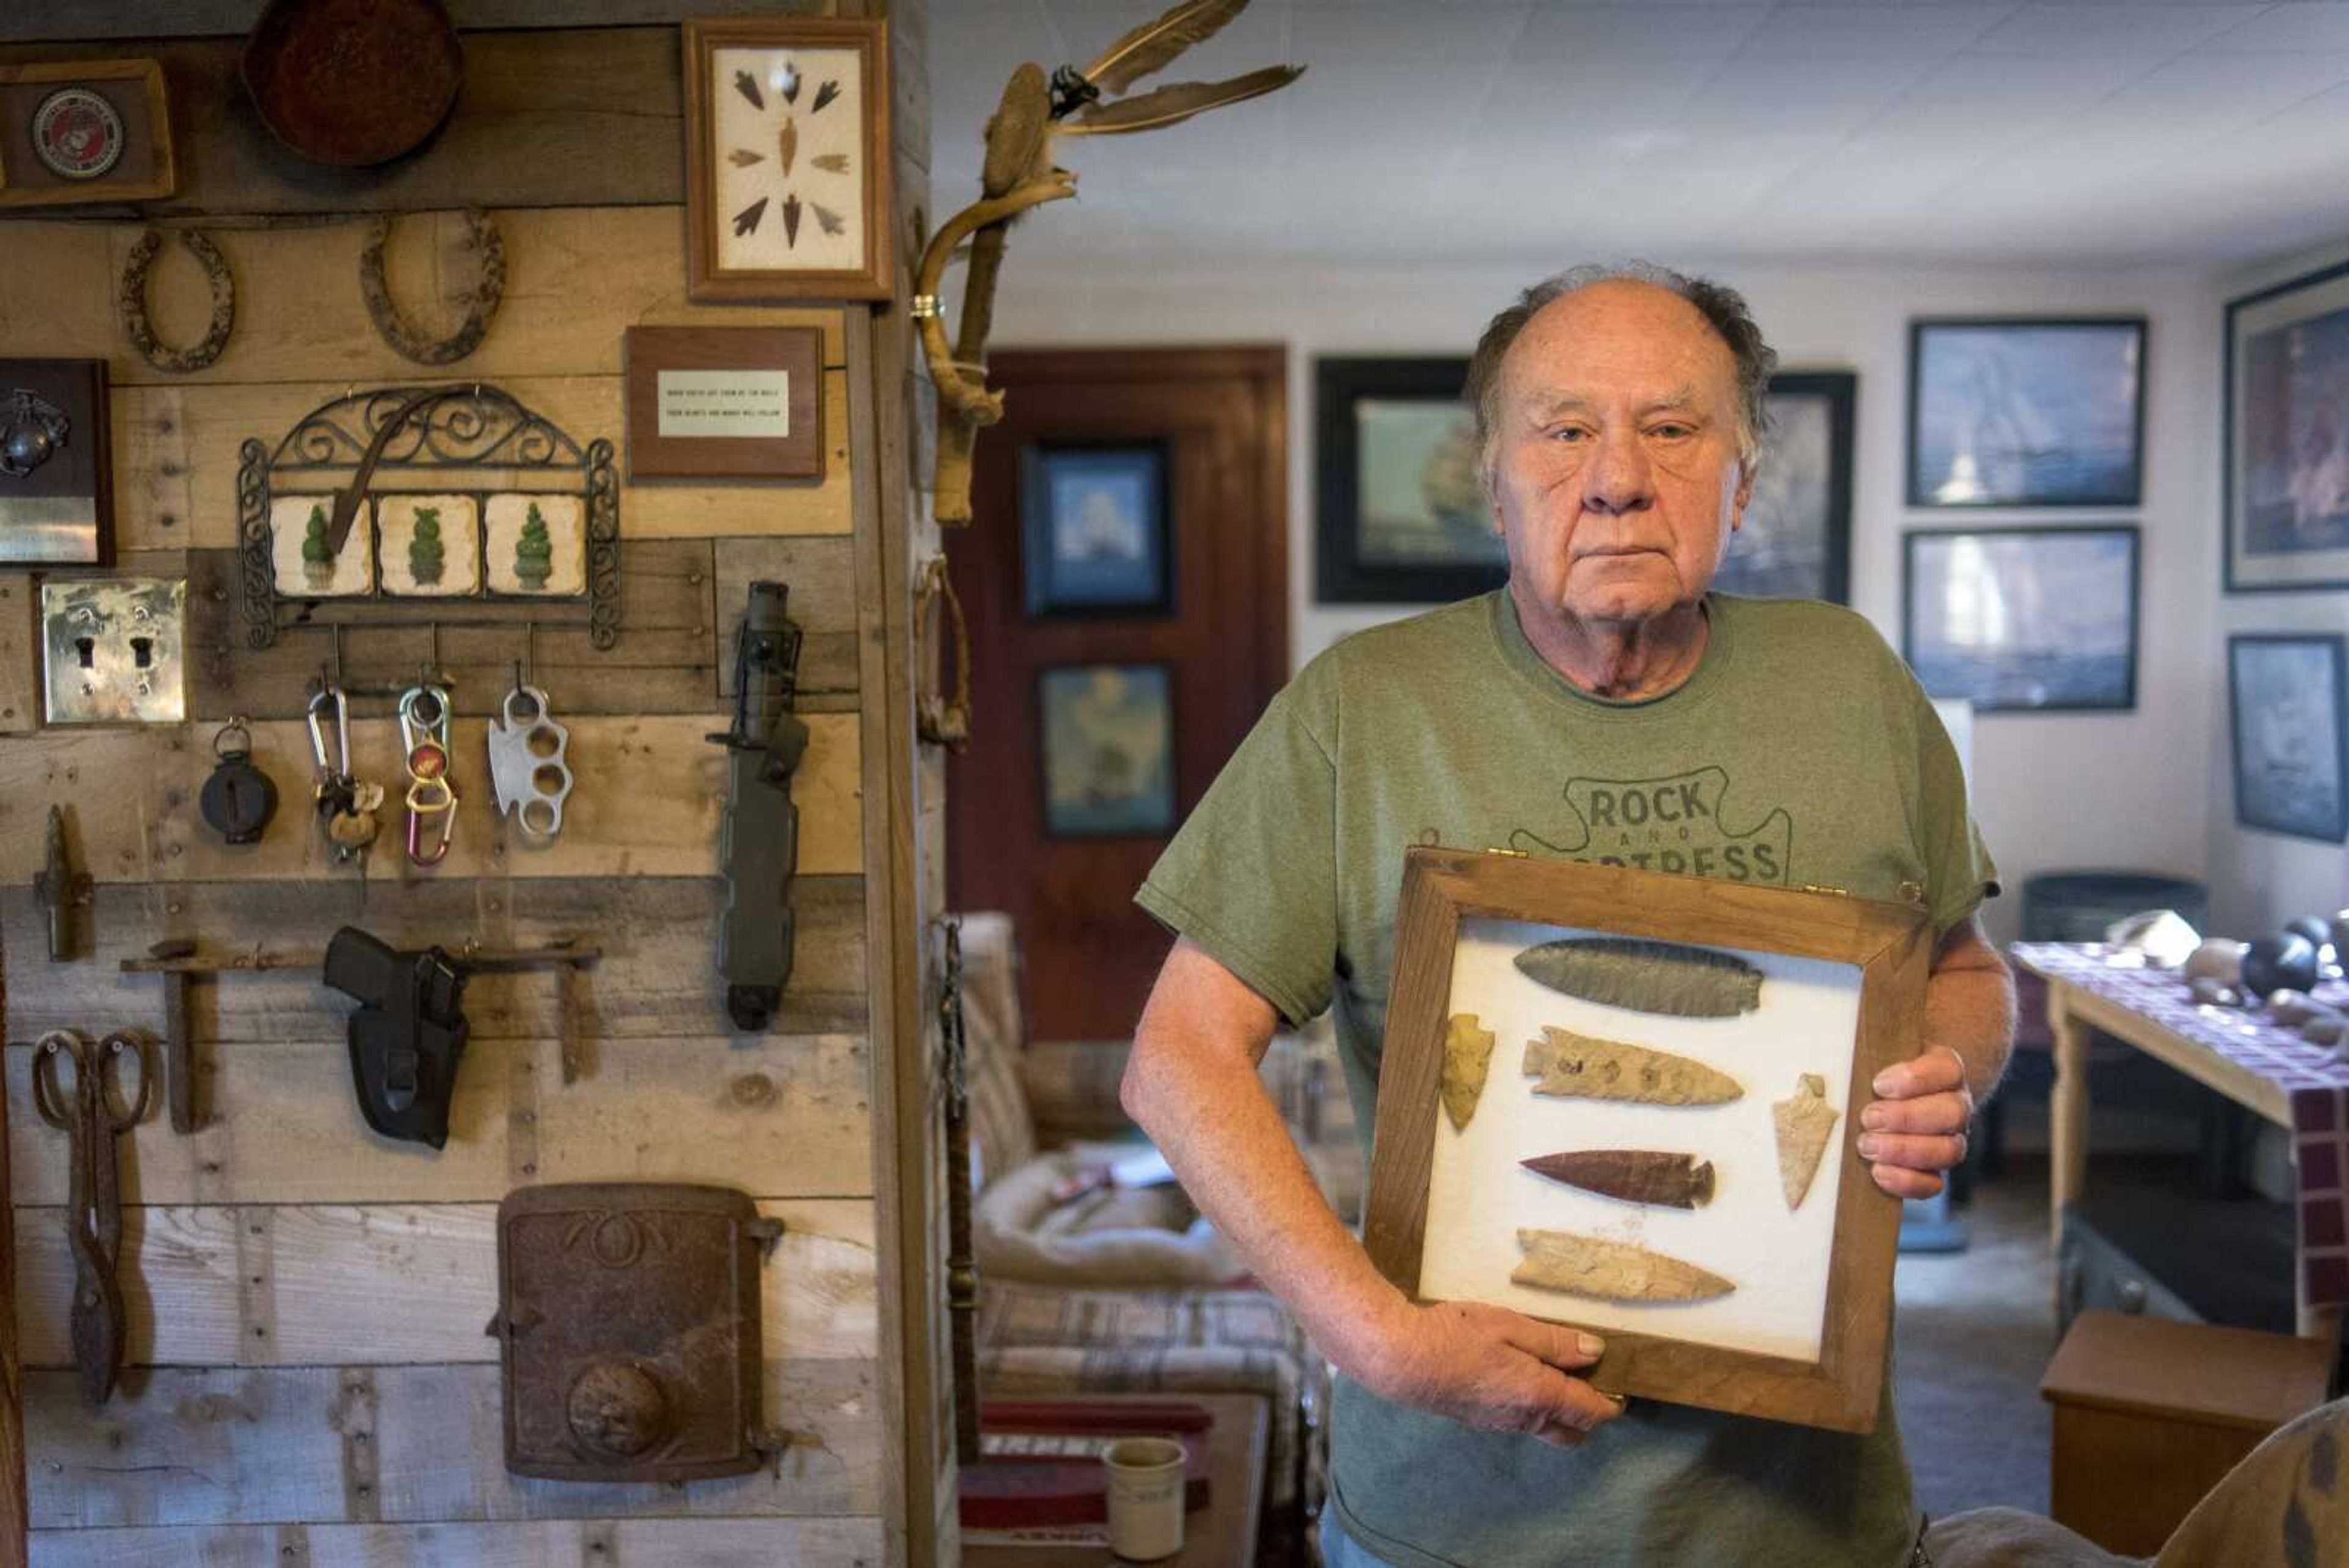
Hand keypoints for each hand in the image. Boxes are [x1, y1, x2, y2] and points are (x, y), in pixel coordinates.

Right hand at [1349, 1297, 1622, 1447]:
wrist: (1401, 1360)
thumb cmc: (1456, 1335)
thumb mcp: (1511, 1326)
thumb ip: (1555, 1342)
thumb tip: (1596, 1353)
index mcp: (1540, 1395)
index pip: (1591, 1412)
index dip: (1612, 1402)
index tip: (1621, 1386)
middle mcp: (1524, 1418)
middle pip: (1573, 1433)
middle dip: (1589, 1416)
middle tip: (1590, 1382)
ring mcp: (1501, 1424)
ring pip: (1546, 1428)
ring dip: (1560, 1411)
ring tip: (1555, 1373)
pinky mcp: (1481, 1420)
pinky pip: (1521, 1422)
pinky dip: (1534, 1408)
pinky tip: (1519, 1377)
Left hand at [1859, 1044, 1973, 1199]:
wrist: (1892, 1100)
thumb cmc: (1878, 1072)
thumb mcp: (1877, 1054)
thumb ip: (1867, 1050)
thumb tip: (1829, 1036)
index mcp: (1945, 1070)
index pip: (1946, 1070)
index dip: (1915, 1078)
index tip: (1878, 1084)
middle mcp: (1955, 1105)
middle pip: (1951, 1113)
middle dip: (1906, 1117)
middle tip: (1867, 1118)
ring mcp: (1950, 1139)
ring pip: (1947, 1150)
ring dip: (1904, 1150)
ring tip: (1866, 1145)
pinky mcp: (1935, 1169)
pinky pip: (1934, 1183)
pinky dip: (1907, 1181)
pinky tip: (1878, 1173)